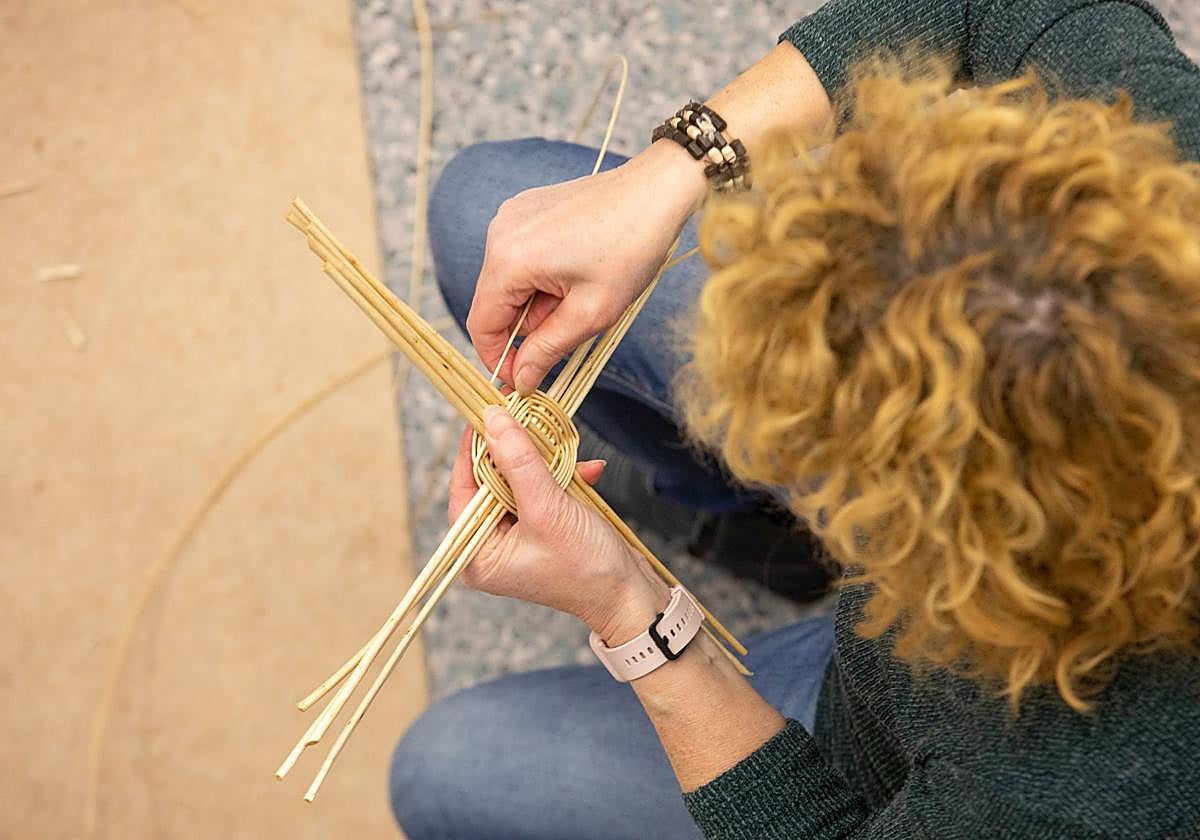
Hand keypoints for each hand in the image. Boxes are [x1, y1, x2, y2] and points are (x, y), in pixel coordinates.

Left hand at [449, 406, 667, 641]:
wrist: (629, 595)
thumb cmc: (585, 567)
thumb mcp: (548, 508)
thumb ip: (519, 462)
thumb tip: (494, 420)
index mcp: (478, 554)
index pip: (463, 488)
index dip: (475, 449)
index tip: (487, 412)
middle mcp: (491, 547)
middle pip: (491, 482)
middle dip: (518, 454)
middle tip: (529, 420)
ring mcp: (517, 539)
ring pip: (519, 482)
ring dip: (546, 464)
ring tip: (567, 451)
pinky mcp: (541, 530)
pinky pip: (541, 492)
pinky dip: (562, 479)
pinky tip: (587, 472)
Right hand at [467, 141, 705, 394]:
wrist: (657, 189)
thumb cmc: (631, 247)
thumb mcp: (591, 311)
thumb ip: (548, 349)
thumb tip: (521, 379)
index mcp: (509, 259)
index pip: (481, 325)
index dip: (499, 360)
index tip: (523, 380)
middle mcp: (499, 233)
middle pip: (495, 303)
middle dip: (530, 326)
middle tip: (574, 326)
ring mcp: (512, 216)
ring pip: (510, 281)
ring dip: (539, 300)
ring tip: (583, 290)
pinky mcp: (526, 208)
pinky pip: (521, 257)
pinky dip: (543, 276)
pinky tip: (577, 270)